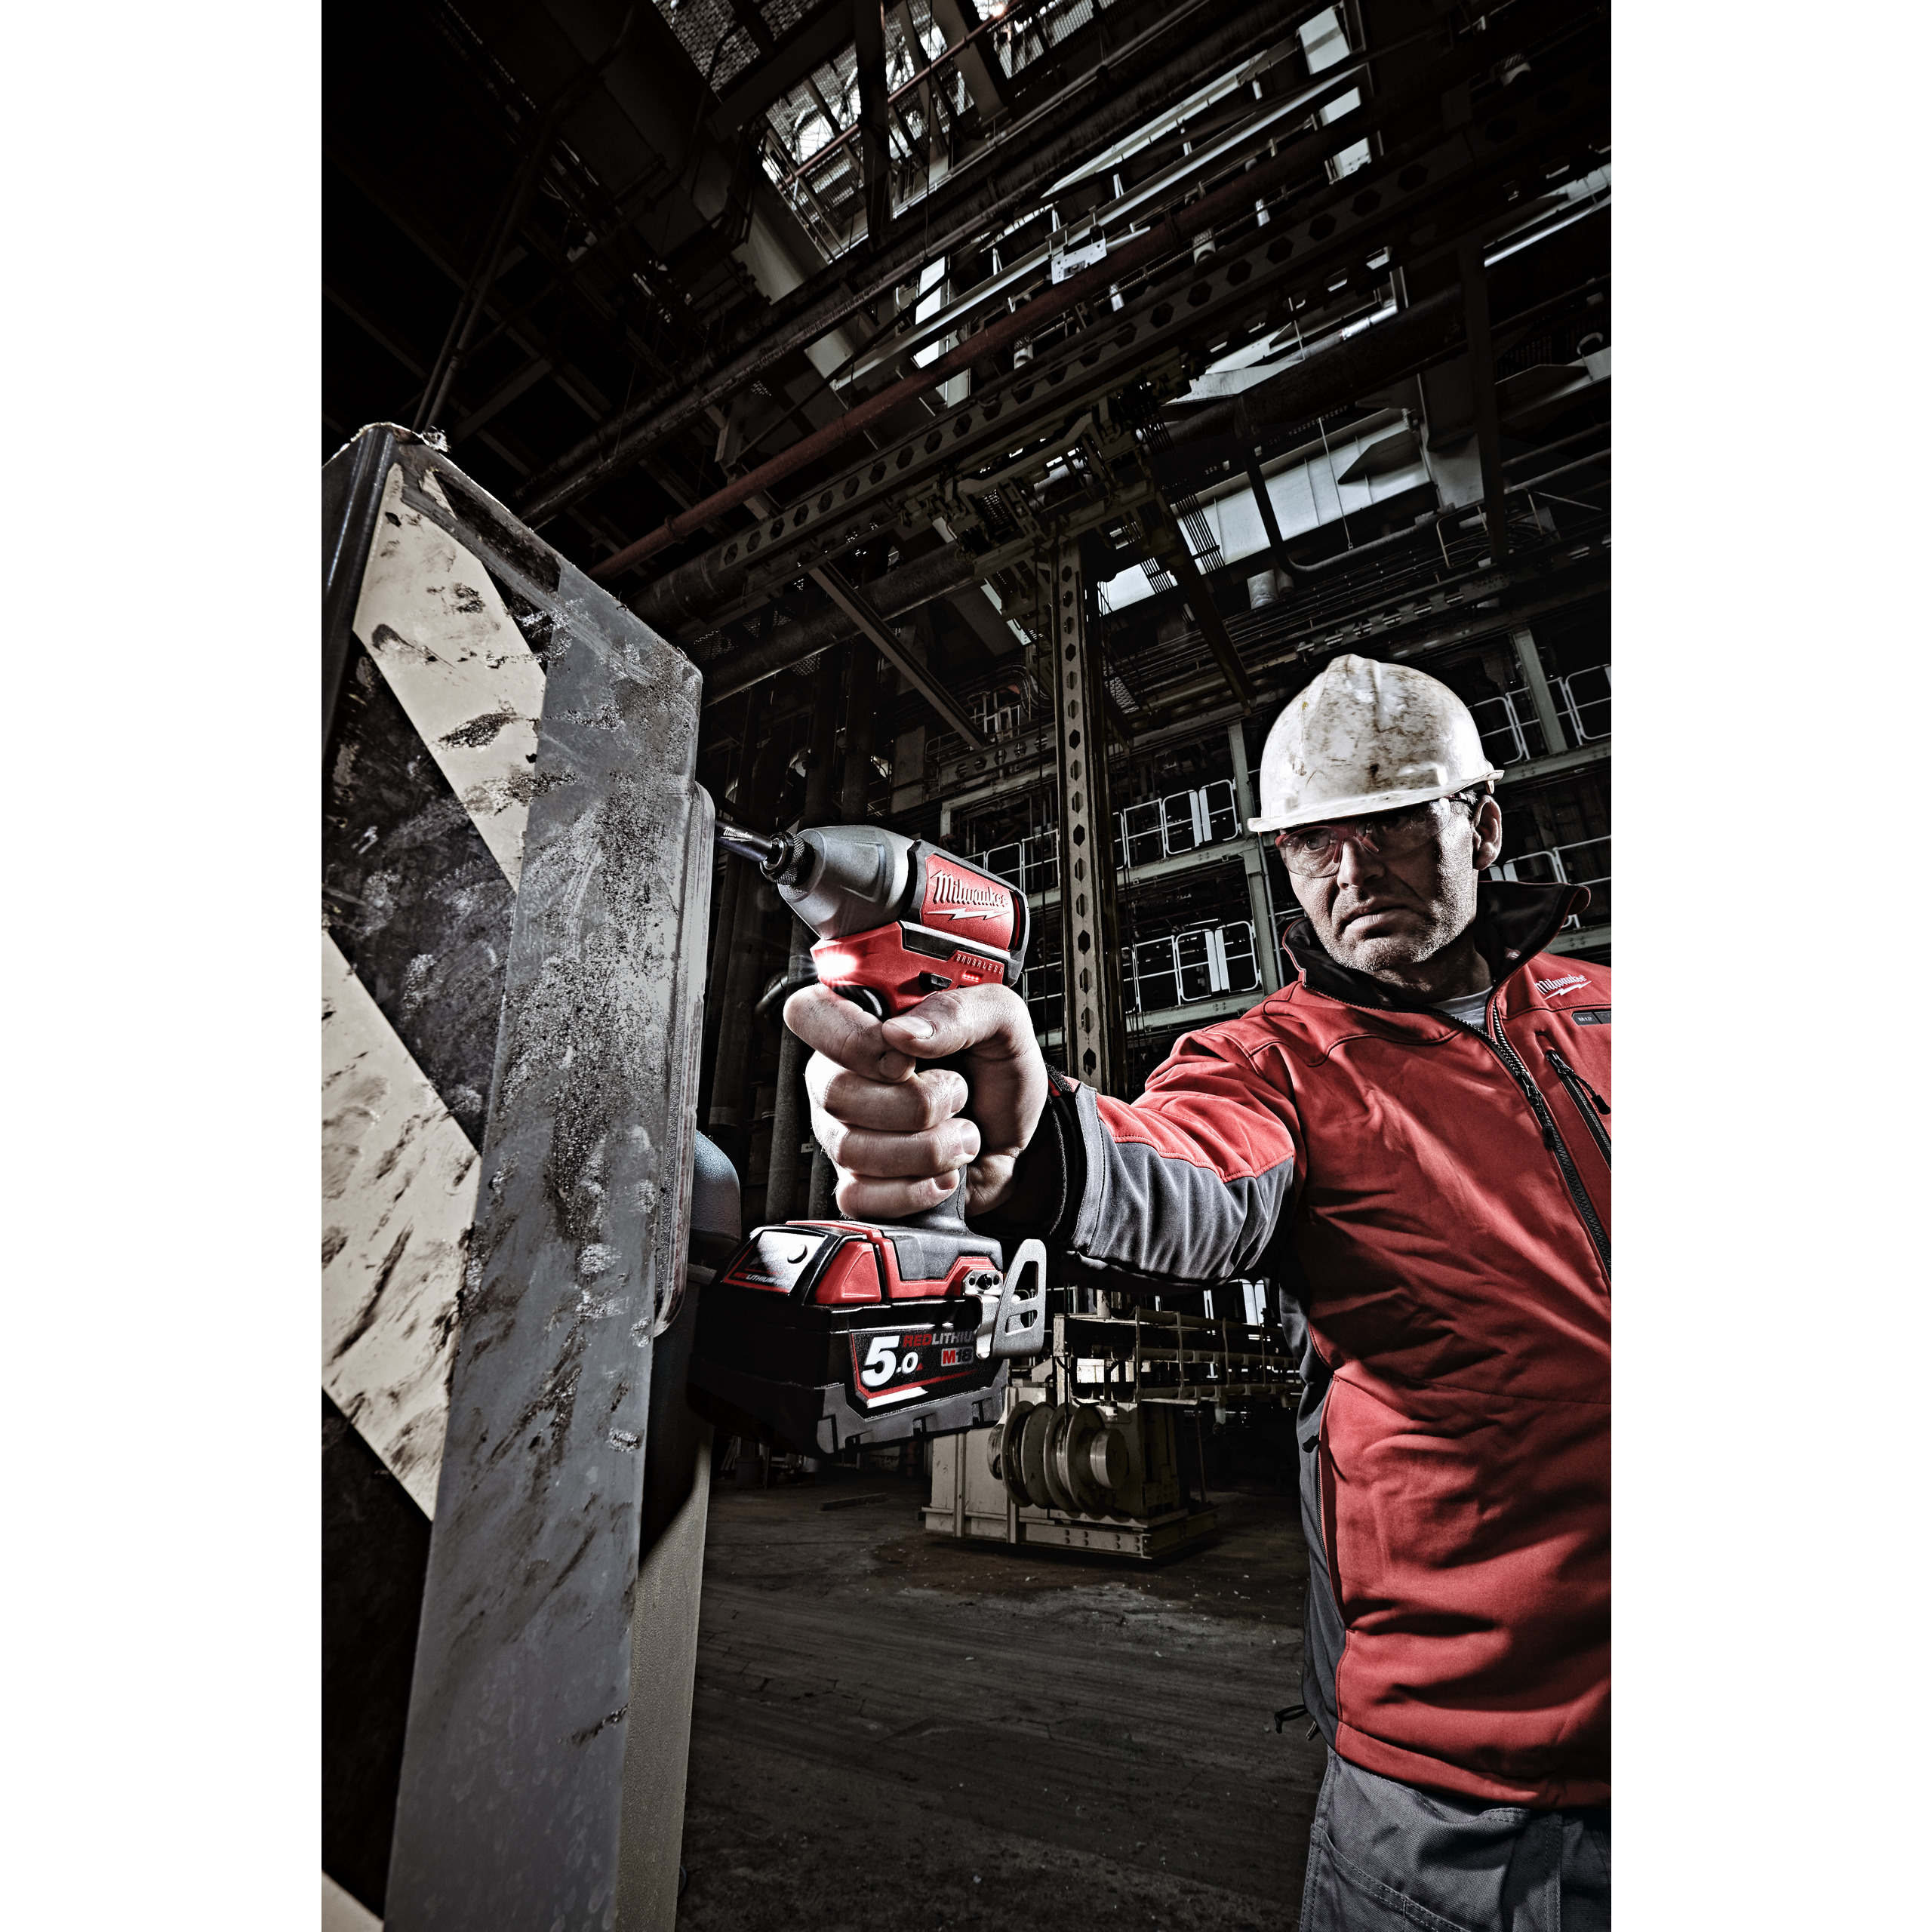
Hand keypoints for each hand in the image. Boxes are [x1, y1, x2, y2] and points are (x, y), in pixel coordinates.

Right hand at [783, 982, 1049, 1220]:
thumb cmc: (998, 1074)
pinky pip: (858, 1197)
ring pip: (850, 1149)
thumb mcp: (1001, 1021)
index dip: (853, 1040)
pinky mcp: (855, 1181)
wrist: (1015, 1139)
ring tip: (963, 1135)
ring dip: (928, 1149)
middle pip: (835, 1092)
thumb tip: (900, 1032)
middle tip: (958, 1094)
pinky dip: (913, 1191)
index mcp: (865, 1019)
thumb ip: (957, 1011)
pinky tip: (942, 1175)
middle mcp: (841, 1073)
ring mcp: (842, 1130)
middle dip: (915, 1104)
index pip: (810, 1013)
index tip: (908, 1060)